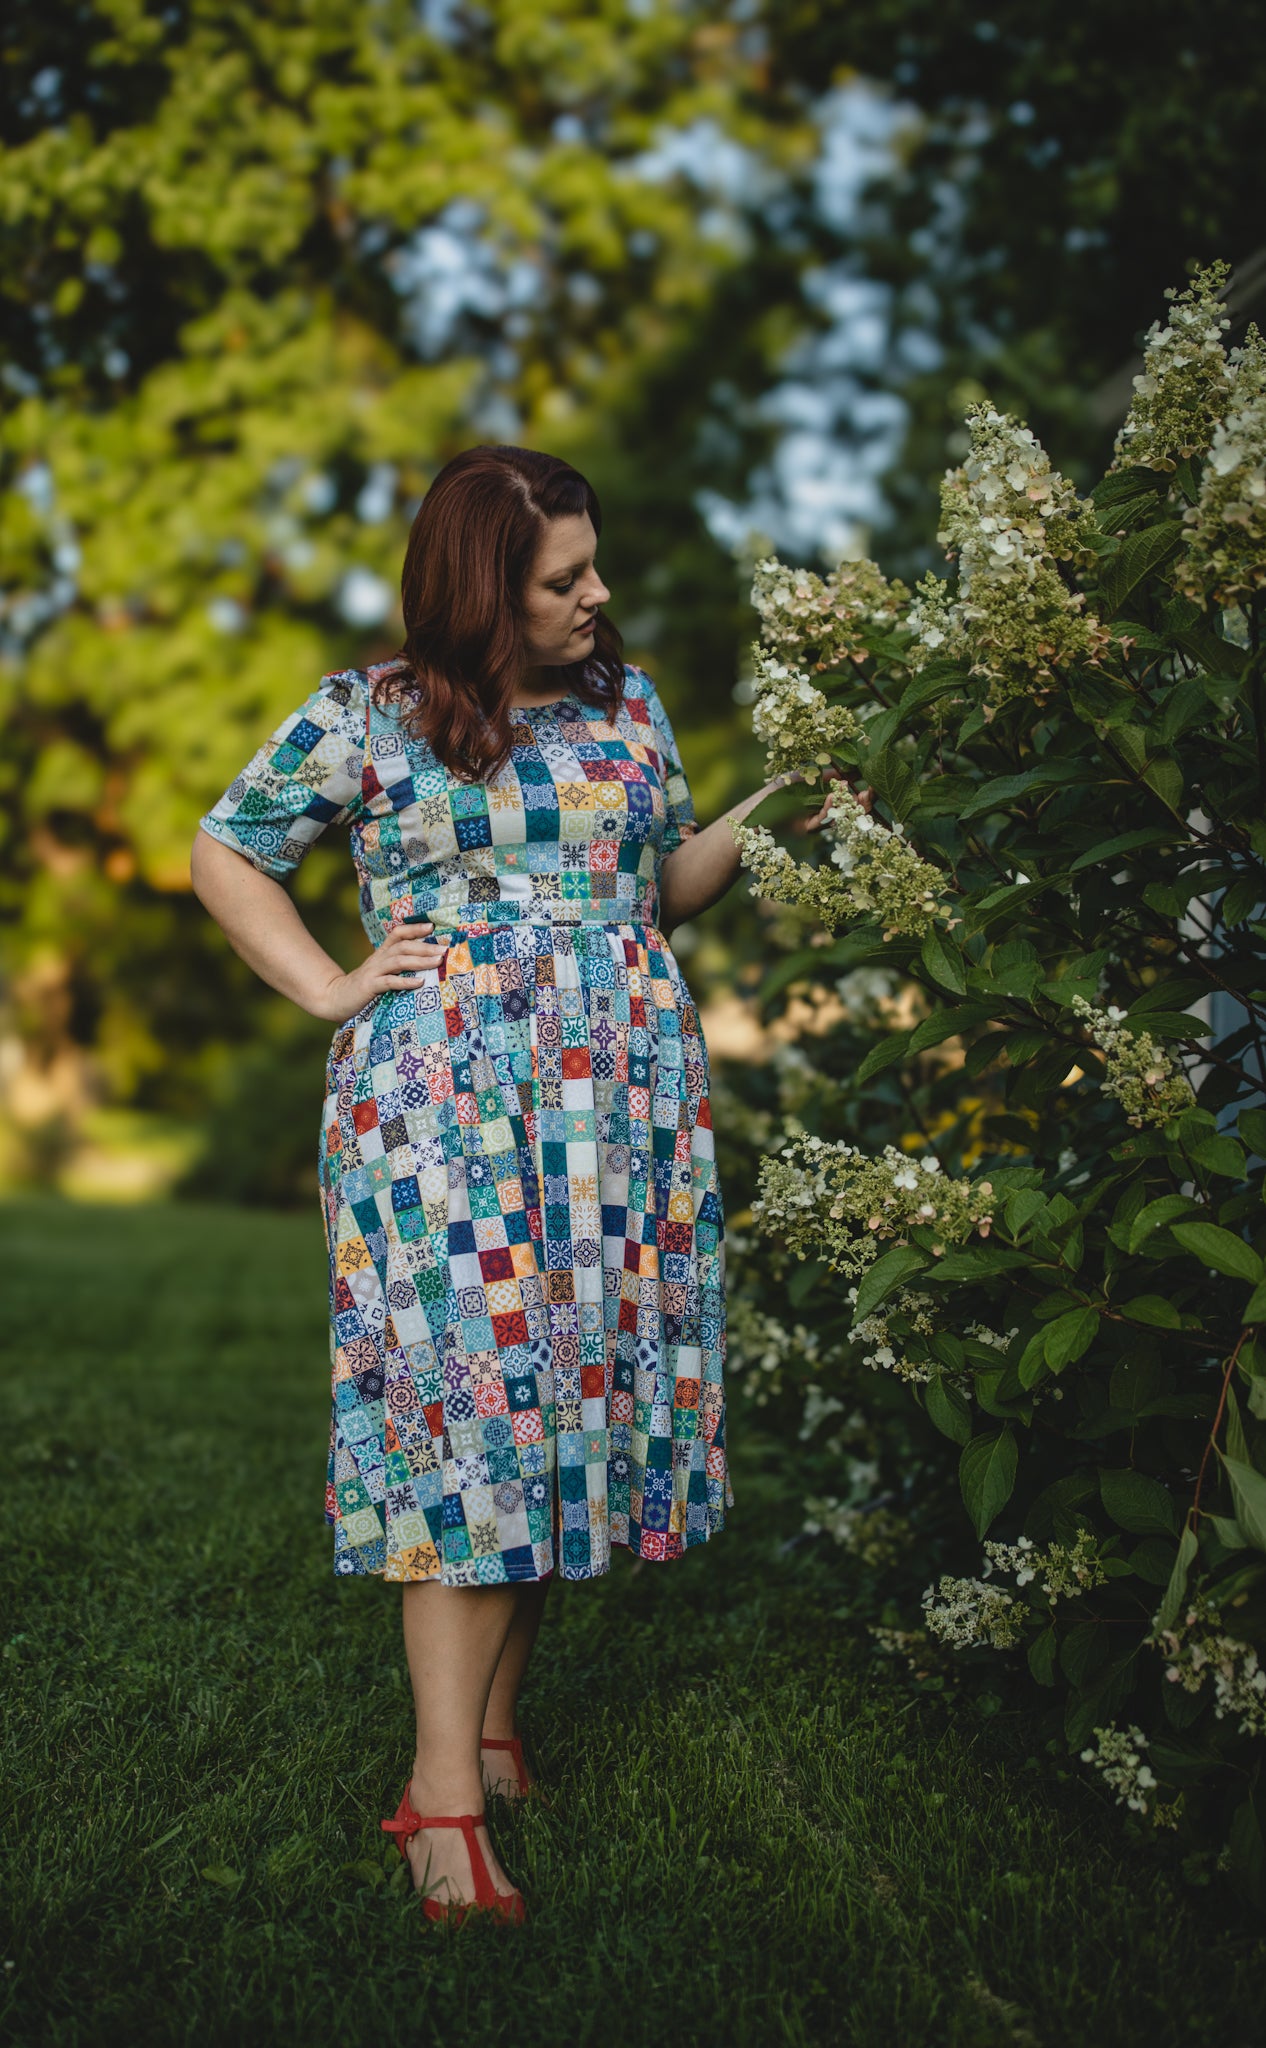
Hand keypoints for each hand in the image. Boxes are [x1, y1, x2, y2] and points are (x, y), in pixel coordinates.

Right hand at [312, 919, 449, 1022]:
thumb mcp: (380, 972)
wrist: (335, 998)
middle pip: (403, 946)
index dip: (413, 928)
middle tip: (444, 949)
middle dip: (425, 946)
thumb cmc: (364, 987)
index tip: (432, 926)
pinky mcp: (369, 987)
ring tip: (437, 961)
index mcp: (381, 953)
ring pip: (398, 961)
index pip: (397, 934)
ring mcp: (373, 972)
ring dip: (420, 960)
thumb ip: (397, 966)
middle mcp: (378, 959)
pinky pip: (389, 982)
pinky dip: (405, 981)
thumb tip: (426, 963)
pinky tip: (420, 982)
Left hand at [794, 765, 874, 833]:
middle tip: (869, 793)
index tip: (875, 785)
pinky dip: (828, 808)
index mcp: (831, 798)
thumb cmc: (786, 784)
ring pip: (840, 817)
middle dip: (863, 803)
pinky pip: (822, 819)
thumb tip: (856, 771)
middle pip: (852, 811)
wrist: (763, 798)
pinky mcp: (808, 828)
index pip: (854, 798)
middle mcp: (827, 811)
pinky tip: (832, 796)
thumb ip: (833, 775)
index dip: (866, 794)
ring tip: (858, 794)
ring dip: (849, 806)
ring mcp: (819, 821)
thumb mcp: (813, 774)